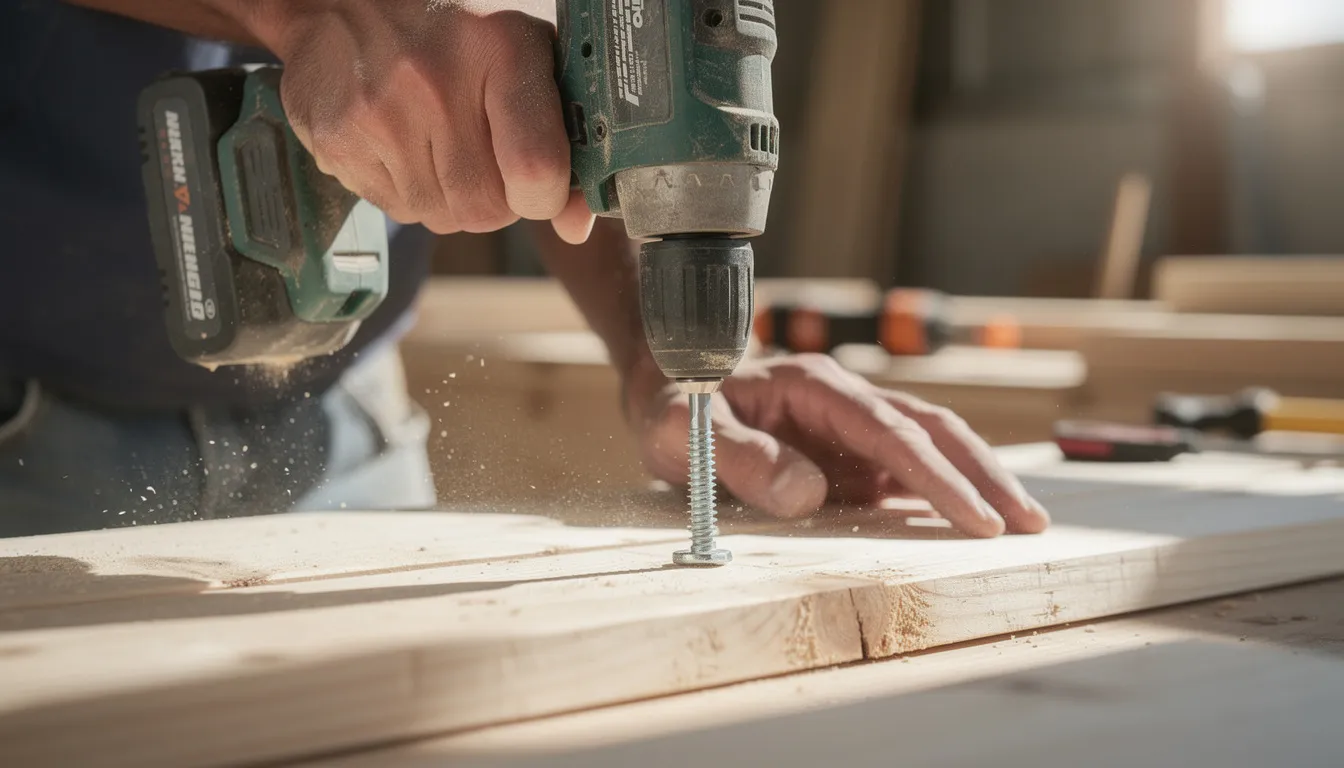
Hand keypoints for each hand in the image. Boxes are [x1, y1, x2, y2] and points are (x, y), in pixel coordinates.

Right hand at [254, 0, 594, 242]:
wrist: (344, 2)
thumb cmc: (454, 29)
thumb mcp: (525, 56)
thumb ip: (563, 139)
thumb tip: (574, 225)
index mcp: (499, 48)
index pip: (536, 168)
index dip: (545, 197)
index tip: (542, 186)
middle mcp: (435, 80)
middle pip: (485, 209)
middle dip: (495, 199)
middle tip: (485, 155)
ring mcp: (380, 113)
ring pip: (440, 217)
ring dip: (450, 197)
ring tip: (440, 141)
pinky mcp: (338, 141)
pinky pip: (396, 209)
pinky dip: (409, 190)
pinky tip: (405, 143)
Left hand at [627, 354, 1050, 536]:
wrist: (664, 374)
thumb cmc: (674, 402)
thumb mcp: (684, 431)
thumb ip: (740, 458)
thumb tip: (808, 495)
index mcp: (814, 387)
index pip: (891, 433)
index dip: (936, 476)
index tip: (976, 517)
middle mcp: (844, 398)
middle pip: (932, 429)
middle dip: (983, 475)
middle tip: (1030, 523)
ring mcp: (849, 422)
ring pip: (929, 443)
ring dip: (976, 478)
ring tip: (1022, 522)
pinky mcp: (846, 446)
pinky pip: (904, 466)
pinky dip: (943, 488)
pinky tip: (970, 517)